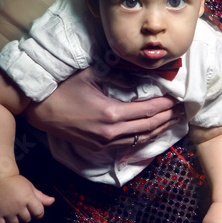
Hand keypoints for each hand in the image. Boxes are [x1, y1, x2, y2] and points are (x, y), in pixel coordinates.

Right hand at [0, 174, 54, 222]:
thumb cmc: (16, 182)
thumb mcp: (30, 187)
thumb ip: (41, 196)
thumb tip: (52, 201)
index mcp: (28, 198)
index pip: (39, 213)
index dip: (39, 213)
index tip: (35, 210)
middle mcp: (18, 205)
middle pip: (27, 220)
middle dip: (26, 215)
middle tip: (21, 208)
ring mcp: (7, 210)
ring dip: (15, 220)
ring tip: (12, 211)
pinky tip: (4, 216)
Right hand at [24, 66, 183, 149]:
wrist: (39, 110)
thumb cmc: (63, 89)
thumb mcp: (91, 74)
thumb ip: (118, 75)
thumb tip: (139, 75)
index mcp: (111, 114)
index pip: (148, 111)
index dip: (166, 105)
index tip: (178, 98)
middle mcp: (111, 132)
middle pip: (149, 127)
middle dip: (168, 117)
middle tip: (182, 109)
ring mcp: (105, 143)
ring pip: (141, 139)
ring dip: (160, 130)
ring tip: (173, 120)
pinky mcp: (99, 148)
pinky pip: (128, 146)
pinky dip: (144, 138)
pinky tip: (152, 132)